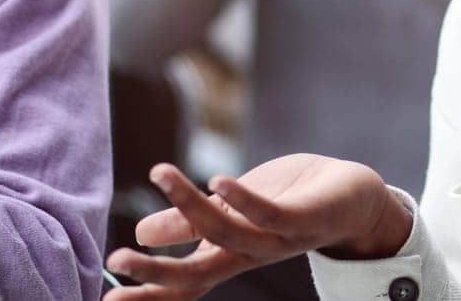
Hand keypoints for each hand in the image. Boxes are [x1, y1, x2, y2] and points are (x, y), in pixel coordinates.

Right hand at [104, 155, 411, 299]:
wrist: (353, 195)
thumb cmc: (291, 201)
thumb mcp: (234, 209)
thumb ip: (194, 222)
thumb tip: (145, 231)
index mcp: (230, 256)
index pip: (184, 281)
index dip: (148, 291)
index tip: (106, 292)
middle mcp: (250, 255)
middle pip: (198, 273)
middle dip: (157, 271)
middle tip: (119, 258)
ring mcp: (278, 241)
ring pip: (227, 234)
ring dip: (190, 204)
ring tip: (161, 172)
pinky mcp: (303, 220)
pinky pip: (270, 214)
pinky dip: (243, 200)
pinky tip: (219, 179)